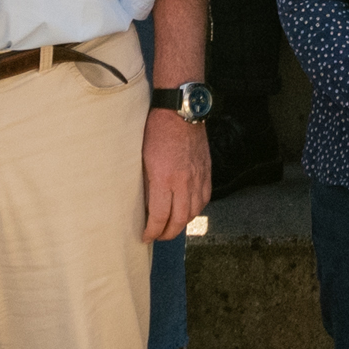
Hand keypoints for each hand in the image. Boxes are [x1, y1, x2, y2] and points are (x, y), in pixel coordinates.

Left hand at [142, 105, 213, 241]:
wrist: (180, 111)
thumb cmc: (156, 131)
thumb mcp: (142, 159)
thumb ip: (146, 184)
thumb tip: (145, 206)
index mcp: (164, 178)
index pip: (159, 216)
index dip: (152, 231)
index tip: (146, 236)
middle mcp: (184, 181)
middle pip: (179, 220)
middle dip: (167, 233)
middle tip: (158, 236)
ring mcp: (198, 177)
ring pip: (194, 212)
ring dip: (182, 224)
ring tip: (171, 226)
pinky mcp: (206, 171)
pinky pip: (204, 199)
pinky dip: (195, 209)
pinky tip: (187, 210)